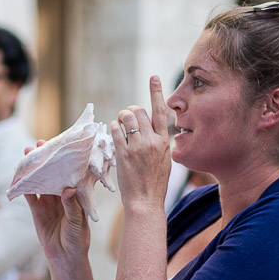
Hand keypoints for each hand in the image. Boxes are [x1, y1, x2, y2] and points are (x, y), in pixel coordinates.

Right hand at [24, 144, 91, 265]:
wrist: (65, 258)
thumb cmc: (77, 239)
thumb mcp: (77, 221)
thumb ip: (71, 206)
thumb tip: (68, 190)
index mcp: (75, 194)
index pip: (69, 173)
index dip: (63, 160)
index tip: (58, 146)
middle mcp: (61, 195)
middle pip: (51, 174)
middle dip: (44, 160)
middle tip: (37, 145)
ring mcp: (48, 202)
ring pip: (39, 182)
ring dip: (32, 170)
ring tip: (25, 156)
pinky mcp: (37, 211)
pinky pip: (29, 196)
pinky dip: (23, 187)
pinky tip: (17, 176)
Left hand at [111, 75, 171, 212]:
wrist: (146, 203)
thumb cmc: (154, 184)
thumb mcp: (164, 160)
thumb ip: (159, 143)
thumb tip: (151, 129)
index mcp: (164, 142)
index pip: (161, 111)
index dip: (156, 92)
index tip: (153, 77)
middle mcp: (152, 142)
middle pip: (140, 111)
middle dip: (131, 110)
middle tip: (128, 118)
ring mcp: (138, 147)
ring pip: (127, 117)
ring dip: (121, 117)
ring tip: (121, 125)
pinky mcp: (123, 154)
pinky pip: (116, 129)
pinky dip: (114, 128)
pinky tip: (115, 134)